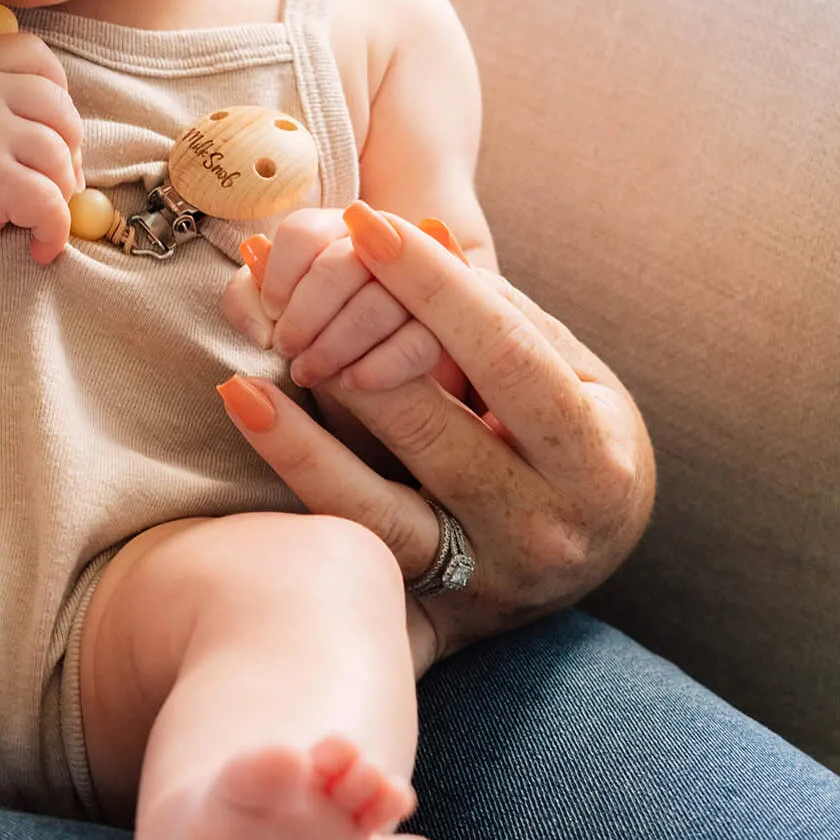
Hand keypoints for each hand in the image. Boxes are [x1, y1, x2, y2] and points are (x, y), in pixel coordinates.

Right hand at [0, 33, 84, 263]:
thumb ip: (6, 98)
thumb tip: (76, 145)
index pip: (37, 56)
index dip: (58, 92)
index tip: (47, 127)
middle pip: (60, 112)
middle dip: (70, 150)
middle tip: (53, 180)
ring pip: (59, 158)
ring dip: (60, 192)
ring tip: (38, 212)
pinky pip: (49, 203)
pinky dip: (56, 230)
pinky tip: (42, 246)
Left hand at [219, 208, 653, 659]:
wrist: (584, 557)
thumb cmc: (574, 438)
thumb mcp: (571, 377)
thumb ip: (502, 318)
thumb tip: (420, 240)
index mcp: (595, 460)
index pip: (503, 355)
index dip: (432, 285)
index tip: (366, 222)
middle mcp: (544, 530)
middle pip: (434, 434)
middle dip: (355, 347)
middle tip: (288, 287)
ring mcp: (482, 583)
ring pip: (378, 510)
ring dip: (303, 441)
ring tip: (244, 379)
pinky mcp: (428, 616)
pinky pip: (349, 555)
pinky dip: (294, 492)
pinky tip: (247, 422)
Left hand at [232, 207, 456, 395]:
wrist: (367, 371)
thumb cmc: (312, 331)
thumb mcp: (274, 312)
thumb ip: (250, 304)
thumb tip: (263, 329)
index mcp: (336, 231)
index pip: (303, 232)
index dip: (279, 274)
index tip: (270, 311)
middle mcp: (381, 246)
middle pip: (341, 263)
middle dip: (305, 314)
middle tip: (287, 349)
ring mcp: (418, 285)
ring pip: (377, 303)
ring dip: (335, 344)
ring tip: (309, 373)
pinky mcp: (444, 329)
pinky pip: (419, 343)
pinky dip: (380, 367)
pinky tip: (351, 383)